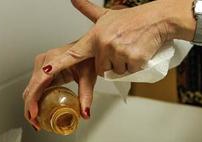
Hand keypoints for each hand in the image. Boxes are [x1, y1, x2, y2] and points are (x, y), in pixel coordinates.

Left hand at [23, 0, 190, 127]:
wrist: (156, 19)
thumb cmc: (132, 20)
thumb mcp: (106, 15)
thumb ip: (88, 10)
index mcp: (94, 36)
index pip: (72, 53)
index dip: (58, 64)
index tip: (45, 71)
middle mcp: (104, 44)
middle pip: (100, 69)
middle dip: (109, 63)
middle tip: (119, 48)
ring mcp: (118, 52)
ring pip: (115, 72)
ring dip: (122, 65)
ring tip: (128, 49)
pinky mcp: (133, 60)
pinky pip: (129, 72)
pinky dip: (133, 66)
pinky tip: (137, 53)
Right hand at [23, 44, 96, 129]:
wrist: (90, 45)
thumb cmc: (88, 56)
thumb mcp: (88, 77)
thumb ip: (86, 96)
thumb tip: (85, 113)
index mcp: (52, 60)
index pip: (38, 83)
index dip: (33, 100)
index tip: (34, 114)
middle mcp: (43, 62)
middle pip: (30, 88)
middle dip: (30, 108)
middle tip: (36, 125)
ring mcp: (42, 66)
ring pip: (30, 89)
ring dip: (31, 106)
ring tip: (37, 122)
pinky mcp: (43, 71)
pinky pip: (35, 88)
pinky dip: (35, 101)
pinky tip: (39, 112)